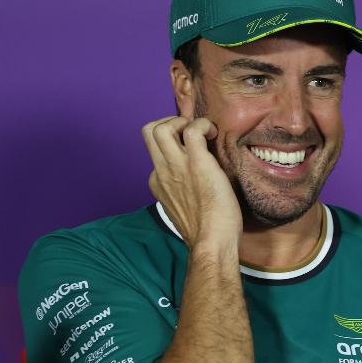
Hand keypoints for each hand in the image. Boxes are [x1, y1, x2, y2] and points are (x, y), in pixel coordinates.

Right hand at [143, 116, 241, 246]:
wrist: (211, 242)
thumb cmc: (207, 230)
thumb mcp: (184, 207)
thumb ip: (182, 191)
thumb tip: (198, 181)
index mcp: (158, 181)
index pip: (156, 152)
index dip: (174, 144)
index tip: (192, 147)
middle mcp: (162, 171)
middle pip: (148, 132)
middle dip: (168, 122)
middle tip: (189, 131)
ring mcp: (176, 166)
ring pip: (160, 128)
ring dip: (180, 121)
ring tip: (200, 131)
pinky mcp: (197, 163)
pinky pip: (192, 130)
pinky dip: (202, 124)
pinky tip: (213, 133)